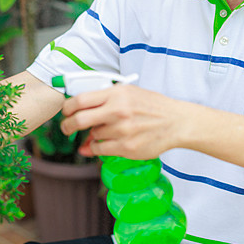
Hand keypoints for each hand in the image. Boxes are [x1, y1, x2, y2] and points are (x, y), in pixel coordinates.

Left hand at [60, 84, 184, 159]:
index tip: (66, 112)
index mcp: (117, 94)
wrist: (176, 122)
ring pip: (93, 135)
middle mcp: (118, 110)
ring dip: (94, 135)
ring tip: (108, 131)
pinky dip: (98, 148)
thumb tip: (80, 114)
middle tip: (67, 128)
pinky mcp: (127, 148)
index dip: (68, 107)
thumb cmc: (151, 106)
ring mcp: (123, 130)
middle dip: (68, 125)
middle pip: (80, 119)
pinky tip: (106, 143)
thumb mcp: (128, 93)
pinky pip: (101, 149)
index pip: (80, 100)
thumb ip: (103, 102)